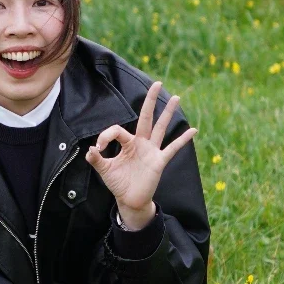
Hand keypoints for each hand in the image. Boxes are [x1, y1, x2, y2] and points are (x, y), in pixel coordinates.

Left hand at [85, 81, 196, 231]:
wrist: (129, 200)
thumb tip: (90, 148)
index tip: (98, 148)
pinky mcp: (159, 161)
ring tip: (176, 97)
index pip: (118, 130)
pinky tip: (193, 130)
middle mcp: (141, 143)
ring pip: (160, 128)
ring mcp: (152, 151)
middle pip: (147, 117)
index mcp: (127, 143)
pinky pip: (173, 148)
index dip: (106, 135)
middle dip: (151, 100)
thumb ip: (96, 159)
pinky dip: (182, 140)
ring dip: (168, 113)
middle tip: (157, 83)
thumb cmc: (118, 183)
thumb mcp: (104, 170)